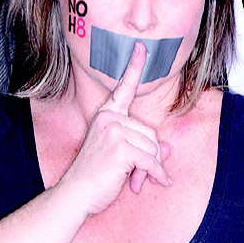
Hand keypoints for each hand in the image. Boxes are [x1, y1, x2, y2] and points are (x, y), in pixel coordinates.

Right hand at [58, 43, 170, 216]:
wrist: (75, 195)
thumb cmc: (97, 175)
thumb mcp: (123, 156)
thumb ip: (145, 147)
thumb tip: (168, 148)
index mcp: (106, 115)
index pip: (124, 89)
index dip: (134, 67)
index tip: (143, 47)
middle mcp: (109, 118)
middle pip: (151, 132)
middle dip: (150, 156)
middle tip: (136, 174)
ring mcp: (113, 131)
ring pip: (154, 147)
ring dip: (150, 168)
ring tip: (134, 180)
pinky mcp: (120, 148)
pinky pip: (151, 161)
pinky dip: (154, 175)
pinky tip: (143, 185)